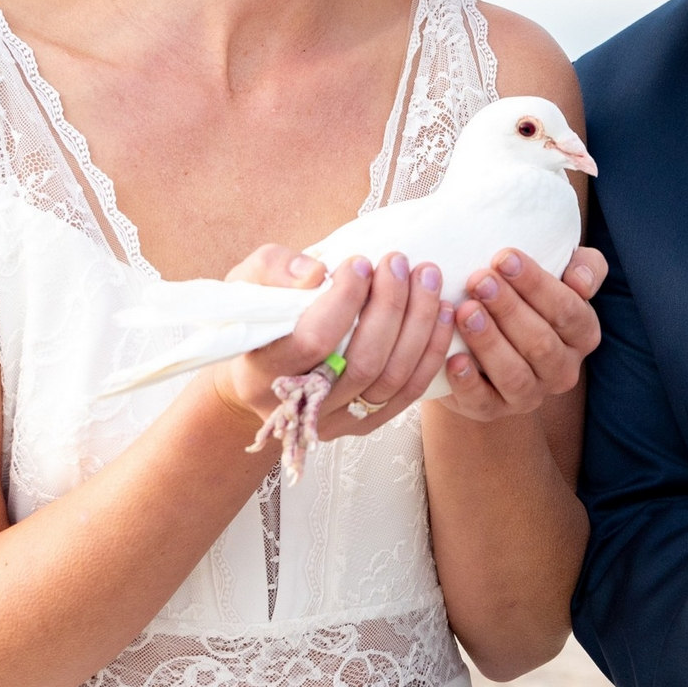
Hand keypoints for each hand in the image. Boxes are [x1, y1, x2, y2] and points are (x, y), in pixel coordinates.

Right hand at [194, 248, 454, 440]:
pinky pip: (408, 392)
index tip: (360, 262)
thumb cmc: (256, 318)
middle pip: (361, 364)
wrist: (262, 368)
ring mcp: (336, 422)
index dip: (342, 302)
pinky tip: (441, 312)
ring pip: (391, 379)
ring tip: (427, 276)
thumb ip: (274, 272)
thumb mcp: (246, 284)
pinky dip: (430, 351)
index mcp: (261, 374)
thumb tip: (316, 273)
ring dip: (418, 324)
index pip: (311, 343)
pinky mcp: (365, 424)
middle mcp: (300, 410)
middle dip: (389, 307)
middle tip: (399, 262)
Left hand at [434, 246, 606, 423]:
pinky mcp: (492, 410)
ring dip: (489, 342)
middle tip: (478, 280)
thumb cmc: (525, 295)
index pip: (567, 310)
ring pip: (515, 374)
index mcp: (583, 334)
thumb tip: (580, 282)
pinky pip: (483, 402)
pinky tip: (453, 359)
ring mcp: (529, 394)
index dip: (536, 284)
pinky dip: (467, 382)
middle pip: (540, 343)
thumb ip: (585, 266)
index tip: (504, 257)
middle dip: (508, 309)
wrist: (482, 337)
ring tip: (465, 311)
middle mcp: (562, 370)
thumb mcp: (560, 272)